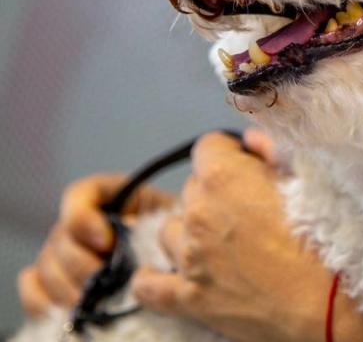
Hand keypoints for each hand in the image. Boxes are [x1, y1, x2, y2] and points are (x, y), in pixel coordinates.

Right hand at [17, 173, 174, 316]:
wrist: (187, 276)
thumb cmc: (185, 244)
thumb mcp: (179, 223)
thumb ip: (158, 220)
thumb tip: (136, 232)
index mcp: (115, 198)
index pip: (80, 195)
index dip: (83, 217)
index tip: (106, 241)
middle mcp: (86, 222)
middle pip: (61, 236)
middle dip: (81, 263)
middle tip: (104, 282)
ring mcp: (68, 252)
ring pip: (46, 264)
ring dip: (68, 287)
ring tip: (96, 302)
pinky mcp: (56, 280)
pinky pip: (33, 286)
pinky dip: (43, 300)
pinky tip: (71, 309)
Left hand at [132, 130, 362, 341]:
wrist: (334, 303)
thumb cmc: (331, 237)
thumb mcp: (312, 177)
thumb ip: (274, 150)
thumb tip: (250, 139)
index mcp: (225, 177)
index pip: (208, 146)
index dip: (231, 155)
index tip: (248, 167)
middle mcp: (198, 213)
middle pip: (192, 188)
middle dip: (217, 194)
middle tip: (250, 212)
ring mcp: (189, 258)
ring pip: (171, 230)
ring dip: (191, 232)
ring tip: (225, 245)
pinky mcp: (189, 298)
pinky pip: (148, 285)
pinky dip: (154, 278)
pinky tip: (170, 274)